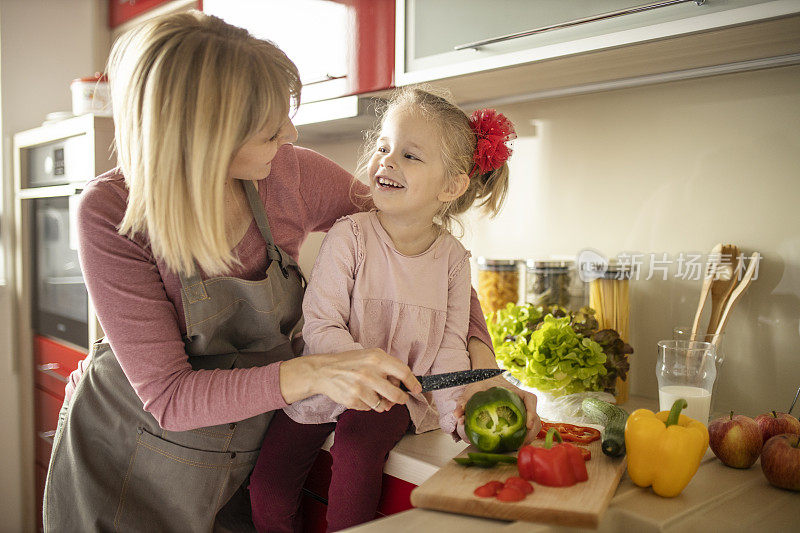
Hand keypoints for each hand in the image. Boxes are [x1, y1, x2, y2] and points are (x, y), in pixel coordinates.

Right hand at [280, 348, 421, 411]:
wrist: (324, 371)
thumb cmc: (350, 362)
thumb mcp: (370, 356)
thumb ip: (387, 366)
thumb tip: (404, 383)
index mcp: (376, 358)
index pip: (403, 372)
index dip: (413, 383)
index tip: (417, 389)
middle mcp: (369, 373)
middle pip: (396, 395)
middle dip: (401, 399)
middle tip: (399, 398)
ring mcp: (360, 388)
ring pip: (383, 405)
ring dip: (383, 403)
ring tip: (374, 394)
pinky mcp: (352, 400)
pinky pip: (369, 408)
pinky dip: (368, 405)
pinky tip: (360, 395)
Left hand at [453, 375, 540, 445]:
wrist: (485, 380)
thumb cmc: (482, 384)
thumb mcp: (473, 389)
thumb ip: (465, 401)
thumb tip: (458, 416)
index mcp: (515, 392)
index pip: (530, 399)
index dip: (532, 412)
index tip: (527, 424)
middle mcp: (522, 402)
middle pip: (535, 416)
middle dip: (531, 432)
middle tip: (520, 443)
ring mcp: (523, 411)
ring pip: (534, 425)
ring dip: (528, 437)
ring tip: (518, 447)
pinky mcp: (519, 419)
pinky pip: (526, 429)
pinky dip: (523, 437)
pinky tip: (514, 445)